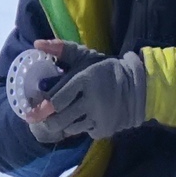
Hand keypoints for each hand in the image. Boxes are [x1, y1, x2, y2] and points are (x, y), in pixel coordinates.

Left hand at [32, 42, 148, 141]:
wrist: (139, 87)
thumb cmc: (105, 70)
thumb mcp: (86, 57)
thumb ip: (62, 50)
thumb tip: (37, 44)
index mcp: (84, 79)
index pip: (56, 100)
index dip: (43, 105)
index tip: (36, 107)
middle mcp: (91, 99)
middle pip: (58, 119)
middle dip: (48, 119)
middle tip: (47, 116)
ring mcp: (99, 116)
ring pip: (69, 128)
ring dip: (64, 123)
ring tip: (69, 114)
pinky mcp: (105, 129)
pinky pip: (84, 133)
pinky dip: (81, 127)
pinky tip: (86, 117)